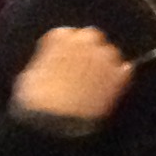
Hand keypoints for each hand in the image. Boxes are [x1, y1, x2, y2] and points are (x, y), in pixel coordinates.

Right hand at [11, 25, 131, 124]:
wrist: (56, 121)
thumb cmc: (36, 102)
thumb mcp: (29, 77)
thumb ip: (44, 64)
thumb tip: (47, 68)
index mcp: (60, 38)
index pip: (66, 34)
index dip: (65, 48)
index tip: (63, 58)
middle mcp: (85, 41)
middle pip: (91, 36)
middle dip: (87, 49)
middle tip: (81, 67)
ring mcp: (105, 58)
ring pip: (110, 52)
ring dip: (104, 63)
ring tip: (94, 81)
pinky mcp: (118, 76)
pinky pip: (125, 70)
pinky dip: (120, 77)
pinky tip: (110, 87)